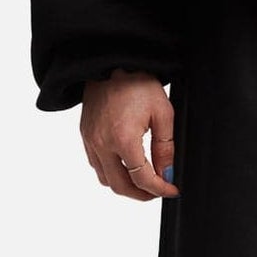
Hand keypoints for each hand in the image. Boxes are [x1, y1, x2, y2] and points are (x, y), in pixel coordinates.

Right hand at [80, 71, 178, 200]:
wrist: (111, 62)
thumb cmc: (137, 82)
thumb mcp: (162, 113)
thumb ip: (165, 148)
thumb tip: (167, 173)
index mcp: (123, 139)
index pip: (142, 179)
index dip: (160, 189)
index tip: (172, 190)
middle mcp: (102, 144)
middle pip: (120, 186)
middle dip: (142, 195)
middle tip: (158, 191)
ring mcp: (90, 140)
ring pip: (105, 179)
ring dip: (124, 185)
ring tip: (143, 181)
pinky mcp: (85, 135)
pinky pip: (96, 164)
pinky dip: (111, 172)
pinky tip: (126, 166)